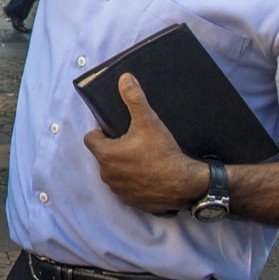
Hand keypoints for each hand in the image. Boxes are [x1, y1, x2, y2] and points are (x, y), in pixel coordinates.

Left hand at [83, 74, 208, 213]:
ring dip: (122, 166)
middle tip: (133, 142)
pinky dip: (133, 182)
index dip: (101, 132)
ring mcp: (119, 190)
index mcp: (106, 155)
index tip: (116, 130)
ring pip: (114, 173)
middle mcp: (107, 175)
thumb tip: (125, 78)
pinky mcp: (132, 201)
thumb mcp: (149, 121)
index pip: (91, 138)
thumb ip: (134, 98)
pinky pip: (126, 188)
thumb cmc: (164, 152)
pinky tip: (148, 175)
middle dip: (113, 149)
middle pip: (103, 156)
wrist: (186, 184)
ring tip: (141, 158)